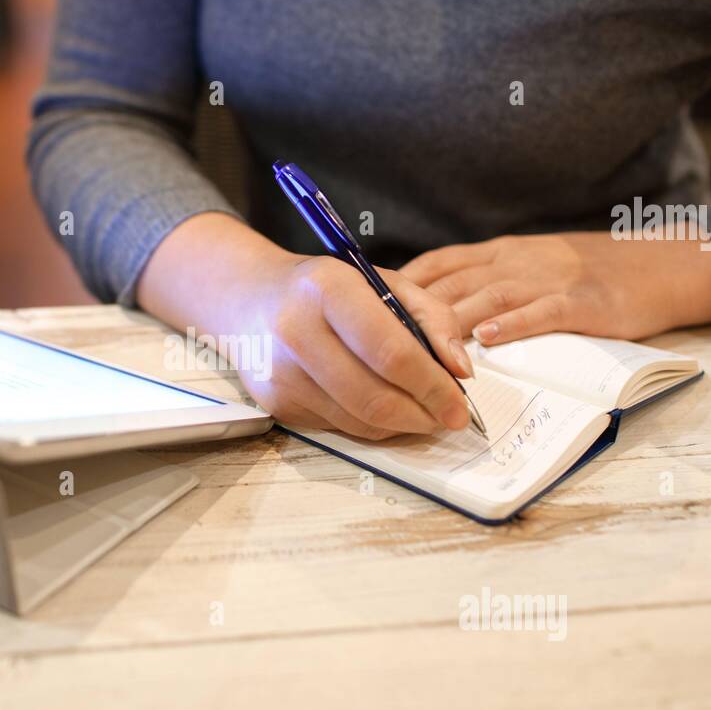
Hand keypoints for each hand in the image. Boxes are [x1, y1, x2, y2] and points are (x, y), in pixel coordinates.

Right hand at [137, 213, 472, 439]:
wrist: (250, 300)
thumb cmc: (326, 289)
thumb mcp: (382, 281)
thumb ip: (432, 316)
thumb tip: (460, 370)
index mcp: (329, 290)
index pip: (392, 352)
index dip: (433, 385)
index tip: (460, 403)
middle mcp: (297, 332)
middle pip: (375, 397)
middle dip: (423, 415)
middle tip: (448, 418)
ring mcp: (281, 373)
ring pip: (359, 422)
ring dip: (401, 426)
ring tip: (422, 413)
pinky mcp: (275, 403)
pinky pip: (338, 427)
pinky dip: (372, 425)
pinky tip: (382, 407)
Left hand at [399, 232, 710, 345]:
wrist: (661, 265)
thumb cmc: (588, 273)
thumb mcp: (528, 265)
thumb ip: (483, 280)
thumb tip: (429, 308)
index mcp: (500, 252)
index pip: (436, 266)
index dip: (398, 288)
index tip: (364, 310)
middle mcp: (515, 260)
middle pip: (451, 285)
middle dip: (411, 314)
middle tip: (376, 342)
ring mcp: (548, 278)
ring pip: (486, 299)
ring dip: (450, 325)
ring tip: (419, 350)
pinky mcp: (581, 301)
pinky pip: (540, 312)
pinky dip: (512, 325)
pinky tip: (488, 341)